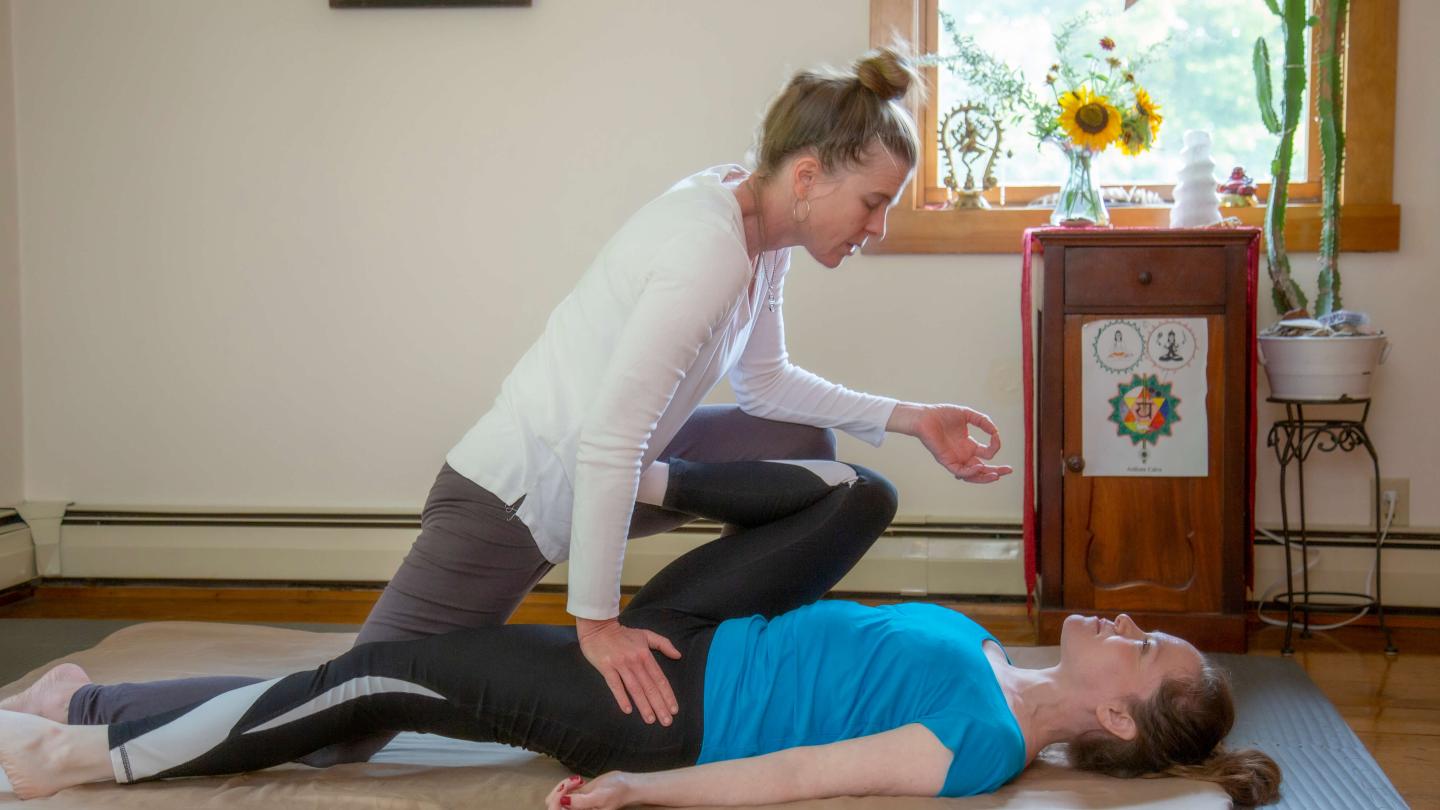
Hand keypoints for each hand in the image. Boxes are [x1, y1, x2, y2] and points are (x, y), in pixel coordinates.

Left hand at [545, 773, 635, 809]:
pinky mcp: (576, 799)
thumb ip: (582, 801)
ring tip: (579, 780)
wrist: (627, 785)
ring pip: (556, 798)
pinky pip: (562, 793)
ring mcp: (575, 807)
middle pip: (552, 804)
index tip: (567, 786)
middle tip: (576, 780)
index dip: (557, 798)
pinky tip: (579, 781)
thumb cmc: (617, 791)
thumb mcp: (600, 796)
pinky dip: (567, 785)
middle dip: (560, 790)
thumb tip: (563, 801)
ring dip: (564, 786)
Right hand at [575, 617, 680, 725]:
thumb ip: (663, 644)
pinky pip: (615, 685)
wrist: (598, 627)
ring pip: (635, 688)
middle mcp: (635, 661)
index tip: (674, 709)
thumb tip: (679, 655)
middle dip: (659, 705)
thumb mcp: (646, 635)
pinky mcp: (606, 667)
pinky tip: (627, 710)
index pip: (660, 678)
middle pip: (650, 686)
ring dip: (643, 705)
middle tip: (666, 721)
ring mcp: (620, 665)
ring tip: (650, 720)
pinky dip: (621, 697)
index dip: (668, 694)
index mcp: (646, 654)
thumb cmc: (623, 633)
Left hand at [894, 403, 1012, 482]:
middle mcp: (963, 454)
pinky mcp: (946, 461)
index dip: (994, 445)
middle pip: (983, 469)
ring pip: (972, 475)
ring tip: (996, 475)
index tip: (996, 436)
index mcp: (968, 445)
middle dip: (997, 471)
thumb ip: (983, 421)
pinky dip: (971, 471)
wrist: (925, 416)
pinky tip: (980, 466)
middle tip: (1009, 471)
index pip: (987, 453)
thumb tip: (996, 431)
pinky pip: (960, 471)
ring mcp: (955, 459)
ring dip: (985, 477)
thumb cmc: (942, 414)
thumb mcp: (967, 415)